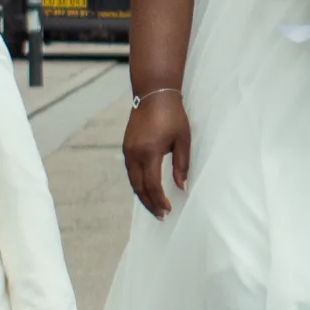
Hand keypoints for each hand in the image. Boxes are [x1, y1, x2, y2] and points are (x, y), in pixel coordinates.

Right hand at [123, 93, 192, 218]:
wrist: (154, 94)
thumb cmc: (172, 115)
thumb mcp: (182, 140)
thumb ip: (182, 165)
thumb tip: (181, 187)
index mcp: (149, 152)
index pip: (152, 185)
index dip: (159, 200)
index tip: (168, 211)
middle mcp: (134, 154)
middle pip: (139, 187)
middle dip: (150, 203)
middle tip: (161, 216)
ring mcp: (127, 150)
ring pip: (133, 181)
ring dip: (143, 195)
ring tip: (154, 207)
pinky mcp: (126, 147)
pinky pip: (131, 171)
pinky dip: (138, 183)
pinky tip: (146, 189)